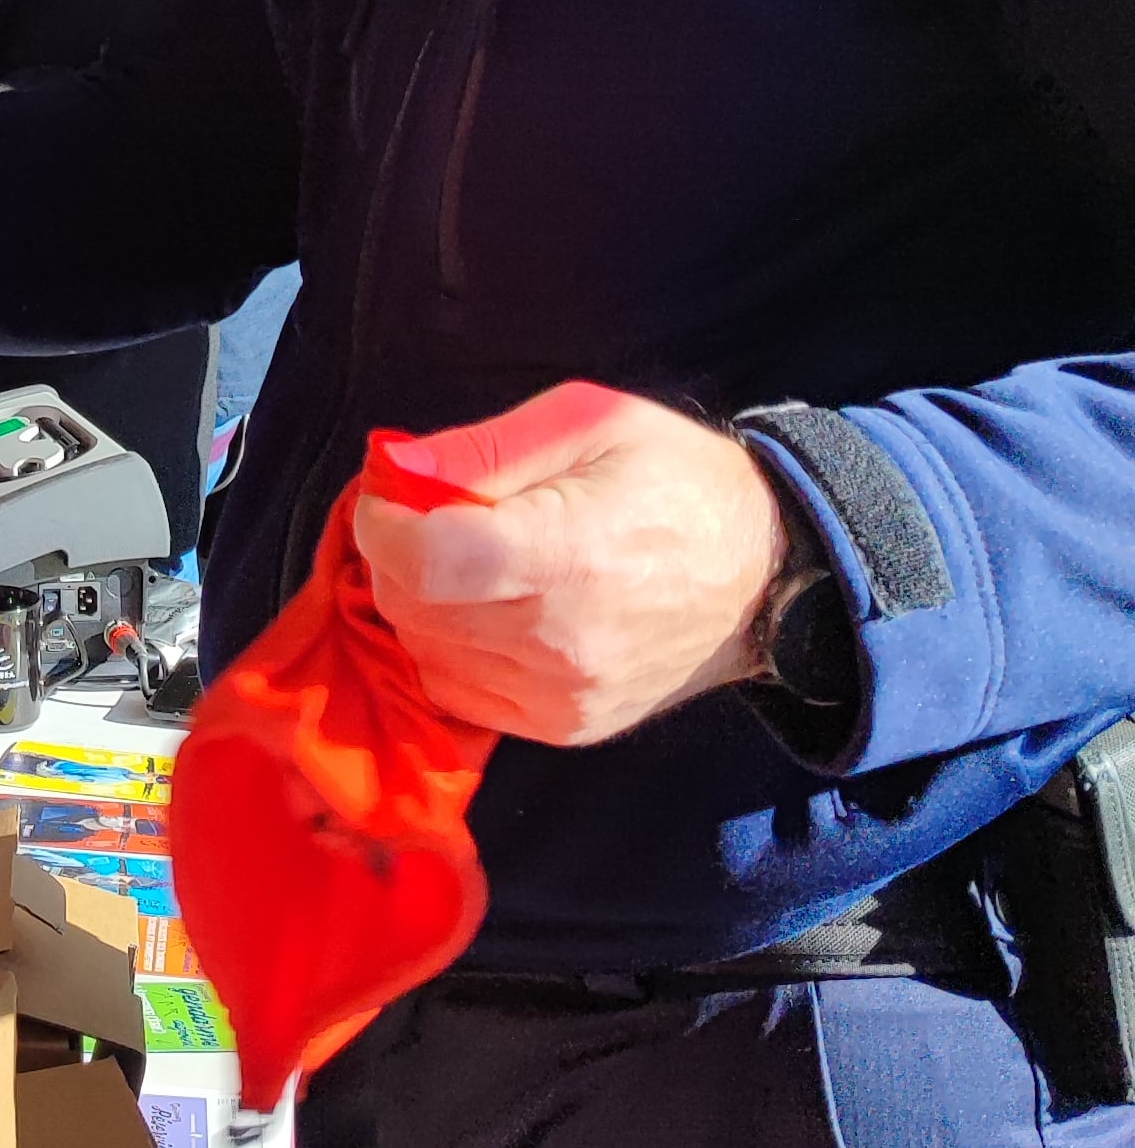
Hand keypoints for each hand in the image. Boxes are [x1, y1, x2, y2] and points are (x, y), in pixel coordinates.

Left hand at [352, 381, 785, 746]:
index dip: (383, 524)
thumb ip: (481, 447)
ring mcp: (564, 696)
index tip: (389, 495)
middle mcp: (561, 642)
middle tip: (420, 517)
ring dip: (417, 603)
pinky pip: (459, 694)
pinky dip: (447, 649)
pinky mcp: (565, 727)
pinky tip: (479, 608)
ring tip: (455, 560)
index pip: (427, 560)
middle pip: (415, 608)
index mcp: (568, 556)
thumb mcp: (585, 420)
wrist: (764, 572)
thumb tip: (392, 469)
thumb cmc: (673, 479)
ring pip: (426, 654)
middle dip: (393, 556)